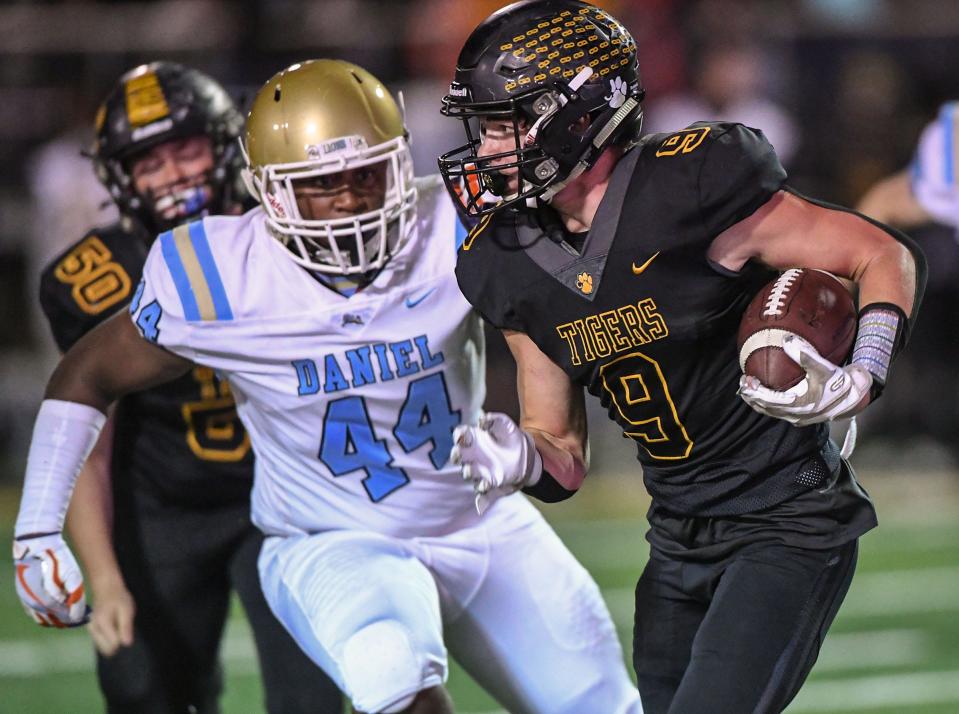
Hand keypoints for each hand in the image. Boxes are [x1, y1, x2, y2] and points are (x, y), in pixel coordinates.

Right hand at [12, 533, 89, 627]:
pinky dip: (46, 614)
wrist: (37, 545)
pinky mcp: (23, 596)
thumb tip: (78, 615)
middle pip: (56, 621)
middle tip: (81, 613)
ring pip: (44, 619)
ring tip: (70, 611)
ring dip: (57, 618)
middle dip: (69, 619)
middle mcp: (36, 605)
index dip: (79, 618)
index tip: (88, 614)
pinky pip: (34, 613)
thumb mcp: (73, 575)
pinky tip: (56, 607)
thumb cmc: (58, 560)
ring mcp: (28, 601)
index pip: (67, 619)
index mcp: (49, 602)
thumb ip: (76, 596)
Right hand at [88, 576, 134, 655]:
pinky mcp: (91, 629)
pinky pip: (100, 641)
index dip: (122, 643)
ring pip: (102, 647)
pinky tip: (114, 629)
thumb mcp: (127, 610)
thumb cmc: (118, 597)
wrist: (106, 587)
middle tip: (125, 633)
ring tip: (120, 629)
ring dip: (112, 642)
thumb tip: (127, 644)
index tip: (128, 635)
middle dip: (117, 646)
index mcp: (103, 624)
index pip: (113, 645)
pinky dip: (108, 639)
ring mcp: (91, 630)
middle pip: (106, 649)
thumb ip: (126, 626)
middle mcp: (94, 630)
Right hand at [450, 412, 541, 514]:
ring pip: (468, 472)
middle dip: (456, 455)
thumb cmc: (509, 435)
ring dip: (468, 472)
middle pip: (458, 455)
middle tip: (457, 454)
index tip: (461, 436)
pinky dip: (480, 496)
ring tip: (470, 470)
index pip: (460, 435)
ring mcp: (479, 470)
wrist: (524, 454)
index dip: (458, 436)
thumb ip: (493, 419)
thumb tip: (482, 421)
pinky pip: (481, 491)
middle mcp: (472, 455)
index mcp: (473, 438)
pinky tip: (482, 495)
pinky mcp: (489, 483)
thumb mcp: (504, 423)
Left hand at [738, 335, 871, 425]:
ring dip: (759, 401)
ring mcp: (799, 418)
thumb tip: (786, 340)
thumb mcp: (824, 367)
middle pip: (766, 408)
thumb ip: (805, 355)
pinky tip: (766, 392)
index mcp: (799, 406)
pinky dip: (769, 403)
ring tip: (750, 387)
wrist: (858, 396)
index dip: (754, 392)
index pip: (768, 401)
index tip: (745, 380)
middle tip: (744, 382)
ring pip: (772, 412)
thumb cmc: (842, 383)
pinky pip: (779, 411)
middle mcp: (797, 416)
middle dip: (752, 396)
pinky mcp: (802, 416)